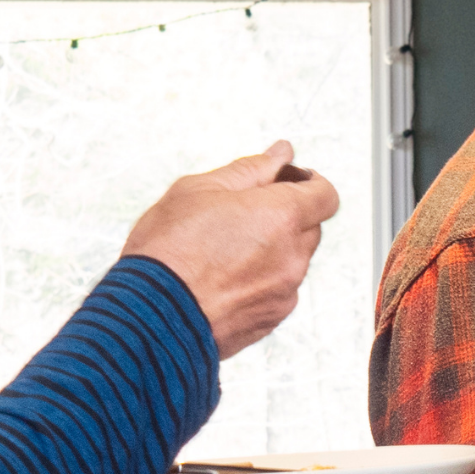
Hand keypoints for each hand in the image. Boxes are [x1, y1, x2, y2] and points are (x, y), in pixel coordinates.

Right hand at [122, 143, 339, 358]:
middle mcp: (292, 256)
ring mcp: (284, 291)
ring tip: (223, 253)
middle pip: (310, 228)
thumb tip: (280, 154)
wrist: (149, 317)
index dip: (309, 185)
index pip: (326, 195)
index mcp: (281, 216)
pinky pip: (277, 291)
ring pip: (292, 262)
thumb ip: (250, 170)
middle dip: (286, 217)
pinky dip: (259, 282)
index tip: (288, 183)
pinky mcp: (270, 320)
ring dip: (271, 252)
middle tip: (241, 217)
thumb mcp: (199, 190)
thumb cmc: (168, 250)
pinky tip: (222, 280)